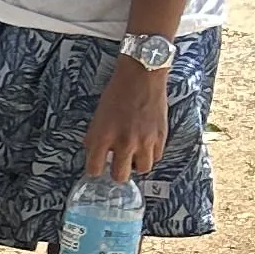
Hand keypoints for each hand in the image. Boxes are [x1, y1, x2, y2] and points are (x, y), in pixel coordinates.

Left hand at [80, 53, 170, 184]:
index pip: (94, 169)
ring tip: (134, 155)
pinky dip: (151, 154)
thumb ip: (95, 137)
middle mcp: (123, 143)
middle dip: (117, 172)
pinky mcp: (160, 137)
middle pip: (120, 176)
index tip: (97, 167)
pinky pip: (156, 157)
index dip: (94, 170)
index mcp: (102, 137)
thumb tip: (93, 153)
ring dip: (136, 165)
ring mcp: (144, 141)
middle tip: (117, 164)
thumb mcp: (97, 116)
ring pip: (142, 170)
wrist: (142, 77)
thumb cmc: (117, 93)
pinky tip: (146, 145)